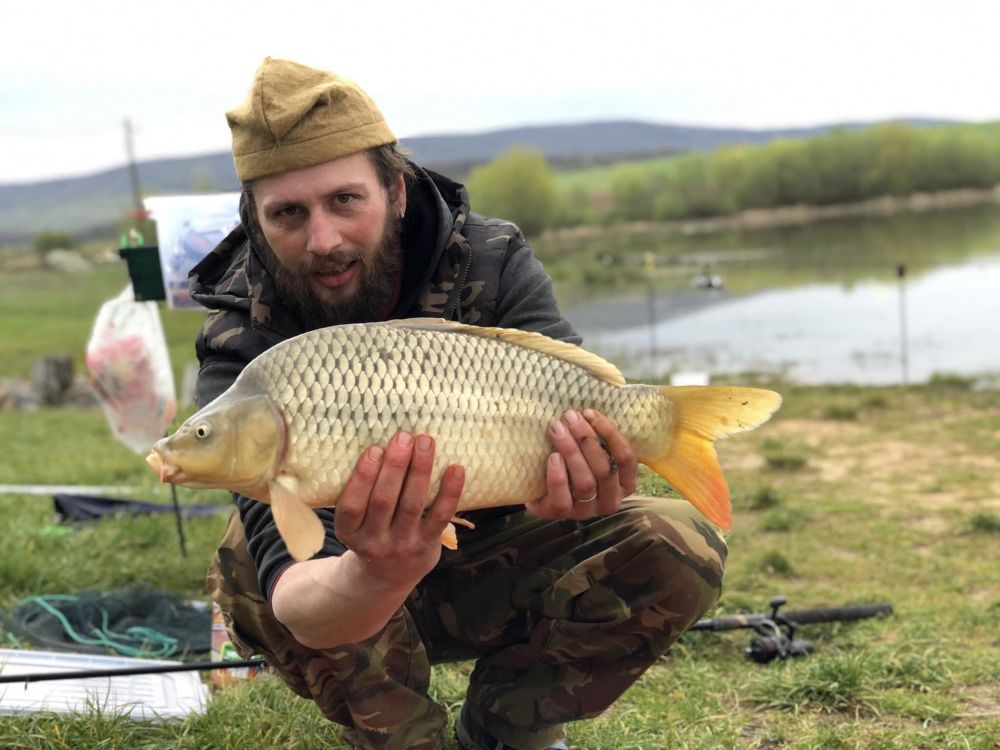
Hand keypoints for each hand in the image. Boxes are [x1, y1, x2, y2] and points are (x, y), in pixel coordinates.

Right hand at [333, 431, 464, 586]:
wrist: (388, 575)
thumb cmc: (372, 532)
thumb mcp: (356, 521)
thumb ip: (363, 492)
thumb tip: (382, 442)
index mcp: (348, 532)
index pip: (352, 505)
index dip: (363, 477)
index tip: (374, 448)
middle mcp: (373, 542)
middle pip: (384, 500)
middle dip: (395, 466)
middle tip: (404, 436)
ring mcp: (401, 545)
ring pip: (412, 504)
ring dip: (420, 470)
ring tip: (425, 441)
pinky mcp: (427, 546)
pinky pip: (440, 516)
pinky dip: (450, 492)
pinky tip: (456, 468)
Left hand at [526, 409, 637, 520]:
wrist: (542, 489)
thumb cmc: (573, 463)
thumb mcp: (591, 452)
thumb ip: (598, 438)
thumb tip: (590, 410)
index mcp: (625, 483)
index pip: (626, 459)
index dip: (610, 433)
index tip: (590, 412)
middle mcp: (611, 500)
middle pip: (604, 469)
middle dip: (587, 439)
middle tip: (569, 417)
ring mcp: (587, 511)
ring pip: (585, 482)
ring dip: (571, 452)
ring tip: (557, 429)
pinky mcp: (562, 515)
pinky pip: (563, 499)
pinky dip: (558, 477)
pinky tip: (552, 457)